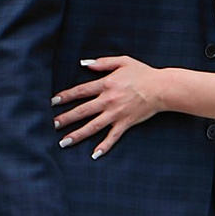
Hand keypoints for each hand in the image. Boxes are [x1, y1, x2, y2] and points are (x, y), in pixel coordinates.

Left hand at [53, 54, 168, 159]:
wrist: (162, 88)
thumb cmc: (143, 73)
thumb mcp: (123, 61)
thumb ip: (102, 63)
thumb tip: (84, 64)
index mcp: (106, 84)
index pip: (81, 91)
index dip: (65, 96)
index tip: (53, 102)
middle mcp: (108, 100)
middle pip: (82, 111)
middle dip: (66, 118)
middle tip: (53, 125)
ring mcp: (116, 114)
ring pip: (93, 126)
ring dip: (77, 135)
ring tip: (63, 142)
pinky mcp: (125, 123)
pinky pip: (112, 137)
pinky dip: (104, 146)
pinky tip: (94, 154)